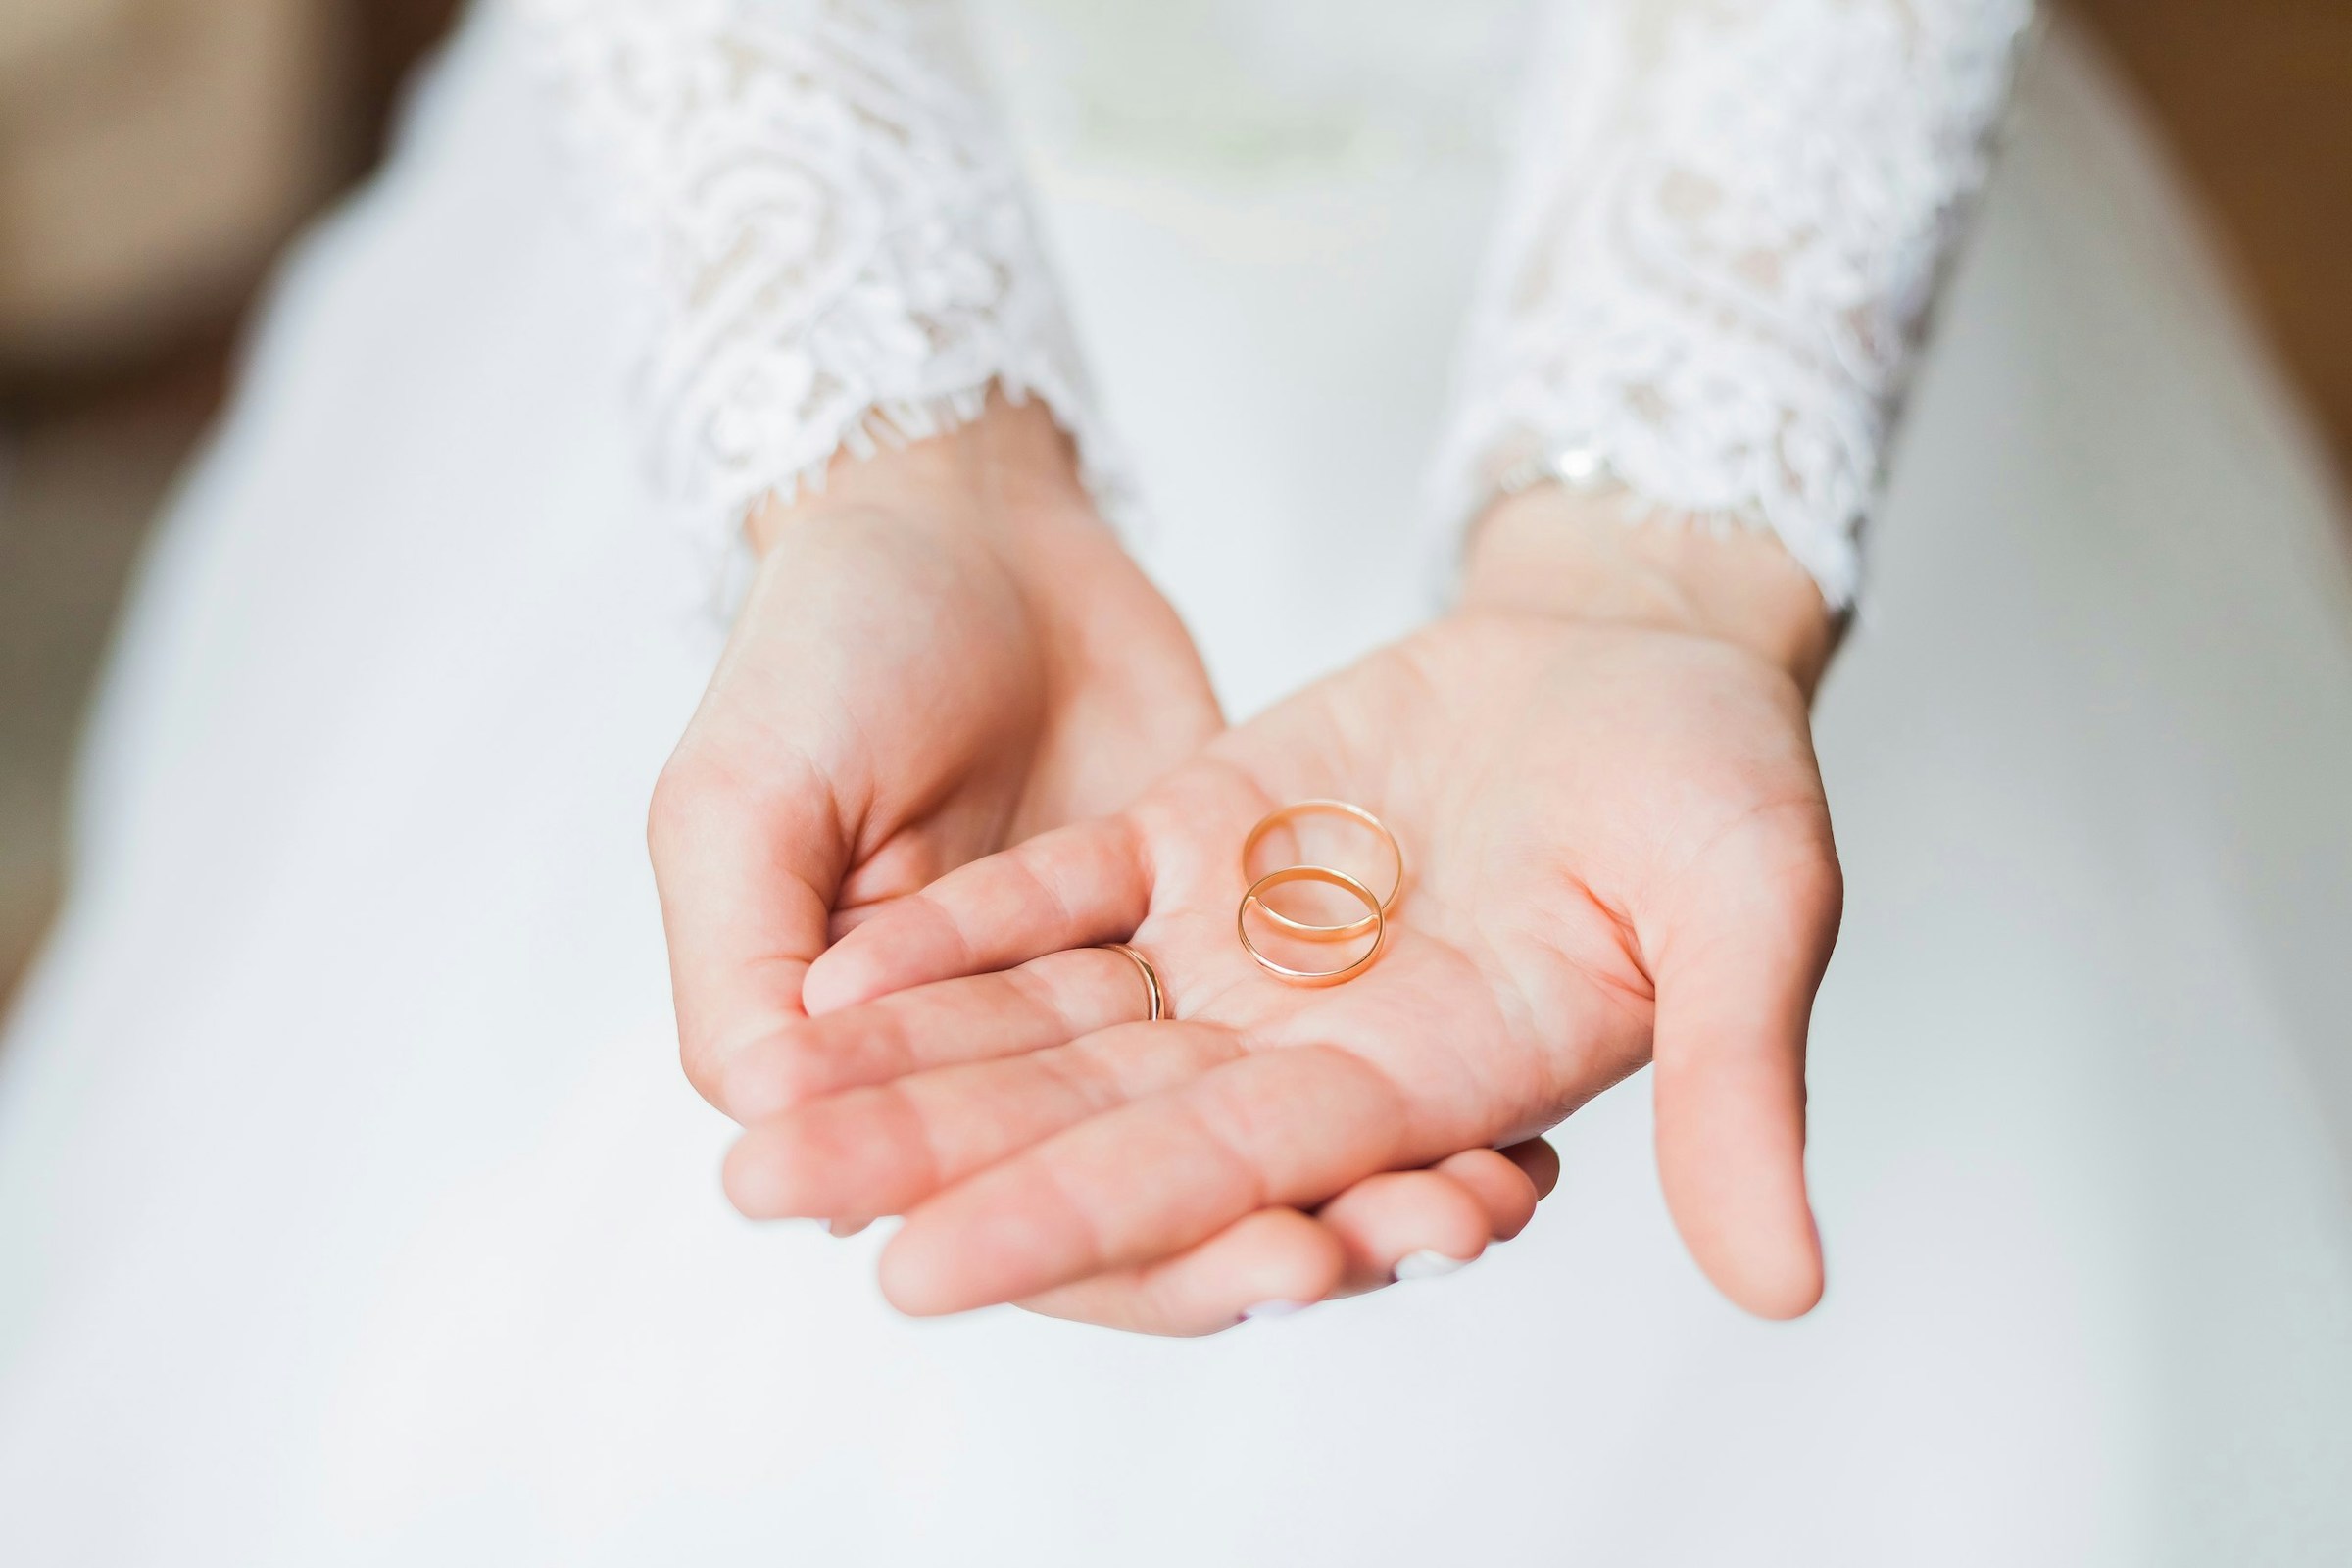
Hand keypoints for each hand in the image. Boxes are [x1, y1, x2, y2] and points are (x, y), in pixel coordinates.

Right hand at [653, 399, 1568, 1327]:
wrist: (948, 512)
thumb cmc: (818, 651)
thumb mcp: (739, 802)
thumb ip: (741, 974)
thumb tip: (766, 1138)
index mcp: (908, 1081)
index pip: (1038, 1210)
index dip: (1154, 1255)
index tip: (1279, 1262)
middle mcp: (1034, 1068)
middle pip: (1180, 1194)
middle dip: (1300, 1237)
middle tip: (1425, 1240)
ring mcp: (1145, 997)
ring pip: (1262, 1126)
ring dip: (1373, 1177)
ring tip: (1489, 1196)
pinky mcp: (1232, 920)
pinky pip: (1325, 1020)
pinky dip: (1409, 1077)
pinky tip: (1512, 1112)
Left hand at [720, 490, 1842, 1323]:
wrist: (1645, 645)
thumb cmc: (1722, 774)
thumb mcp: (1753, 904)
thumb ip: (1740, 1082)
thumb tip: (1788, 1290)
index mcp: (1428, 1077)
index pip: (1225, 1167)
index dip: (1077, 1218)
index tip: (918, 1273)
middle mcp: (1312, 1039)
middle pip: (1096, 1116)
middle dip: (932, 1160)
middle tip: (763, 1198)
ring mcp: (1244, 941)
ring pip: (1051, 1023)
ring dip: (906, 1063)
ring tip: (757, 1113)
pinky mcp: (1200, 838)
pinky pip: (1059, 897)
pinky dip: (956, 935)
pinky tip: (831, 976)